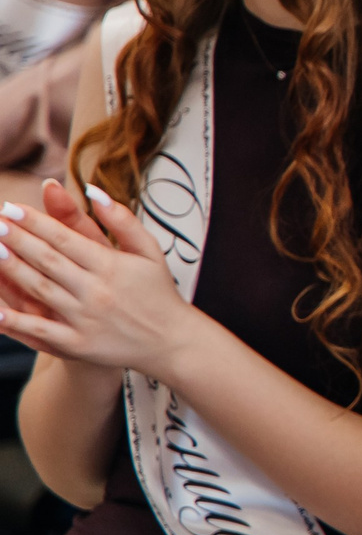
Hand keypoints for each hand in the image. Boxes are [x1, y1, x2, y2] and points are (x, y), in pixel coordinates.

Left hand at [0, 181, 204, 374]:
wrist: (172, 343)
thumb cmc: (158, 292)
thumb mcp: (149, 251)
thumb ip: (122, 220)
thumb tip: (92, 190)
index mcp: (112, 266)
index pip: (65, 238)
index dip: (35, 223)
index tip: (10, 208)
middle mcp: (97, 291)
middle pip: (47, 261)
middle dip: (16, 241)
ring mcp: (85, 319)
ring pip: (39, 290)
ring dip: (12, 270)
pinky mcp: (79, 344)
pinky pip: (40, 332)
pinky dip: (14, 322)